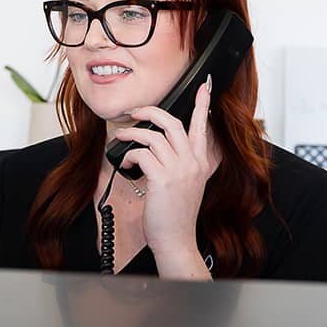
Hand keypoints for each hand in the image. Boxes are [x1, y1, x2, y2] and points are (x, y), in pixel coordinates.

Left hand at [114, 79, 217, 279]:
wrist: (176, 239)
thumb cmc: (177, 214)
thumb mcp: (188, 184)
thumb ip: (182, 164)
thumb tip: (158, 145)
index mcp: (201, 162)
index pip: (202, 126)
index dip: (202, 104)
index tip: (204, 86)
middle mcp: (193, 162)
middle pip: (172, 122)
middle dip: (151, 111)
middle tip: (136, 111)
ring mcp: (179, 170)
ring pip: (153, 136)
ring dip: (132, 134)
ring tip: (123, 137)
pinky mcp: (162, 179)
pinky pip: (141, 154)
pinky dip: (129, 155)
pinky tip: (126, 163)